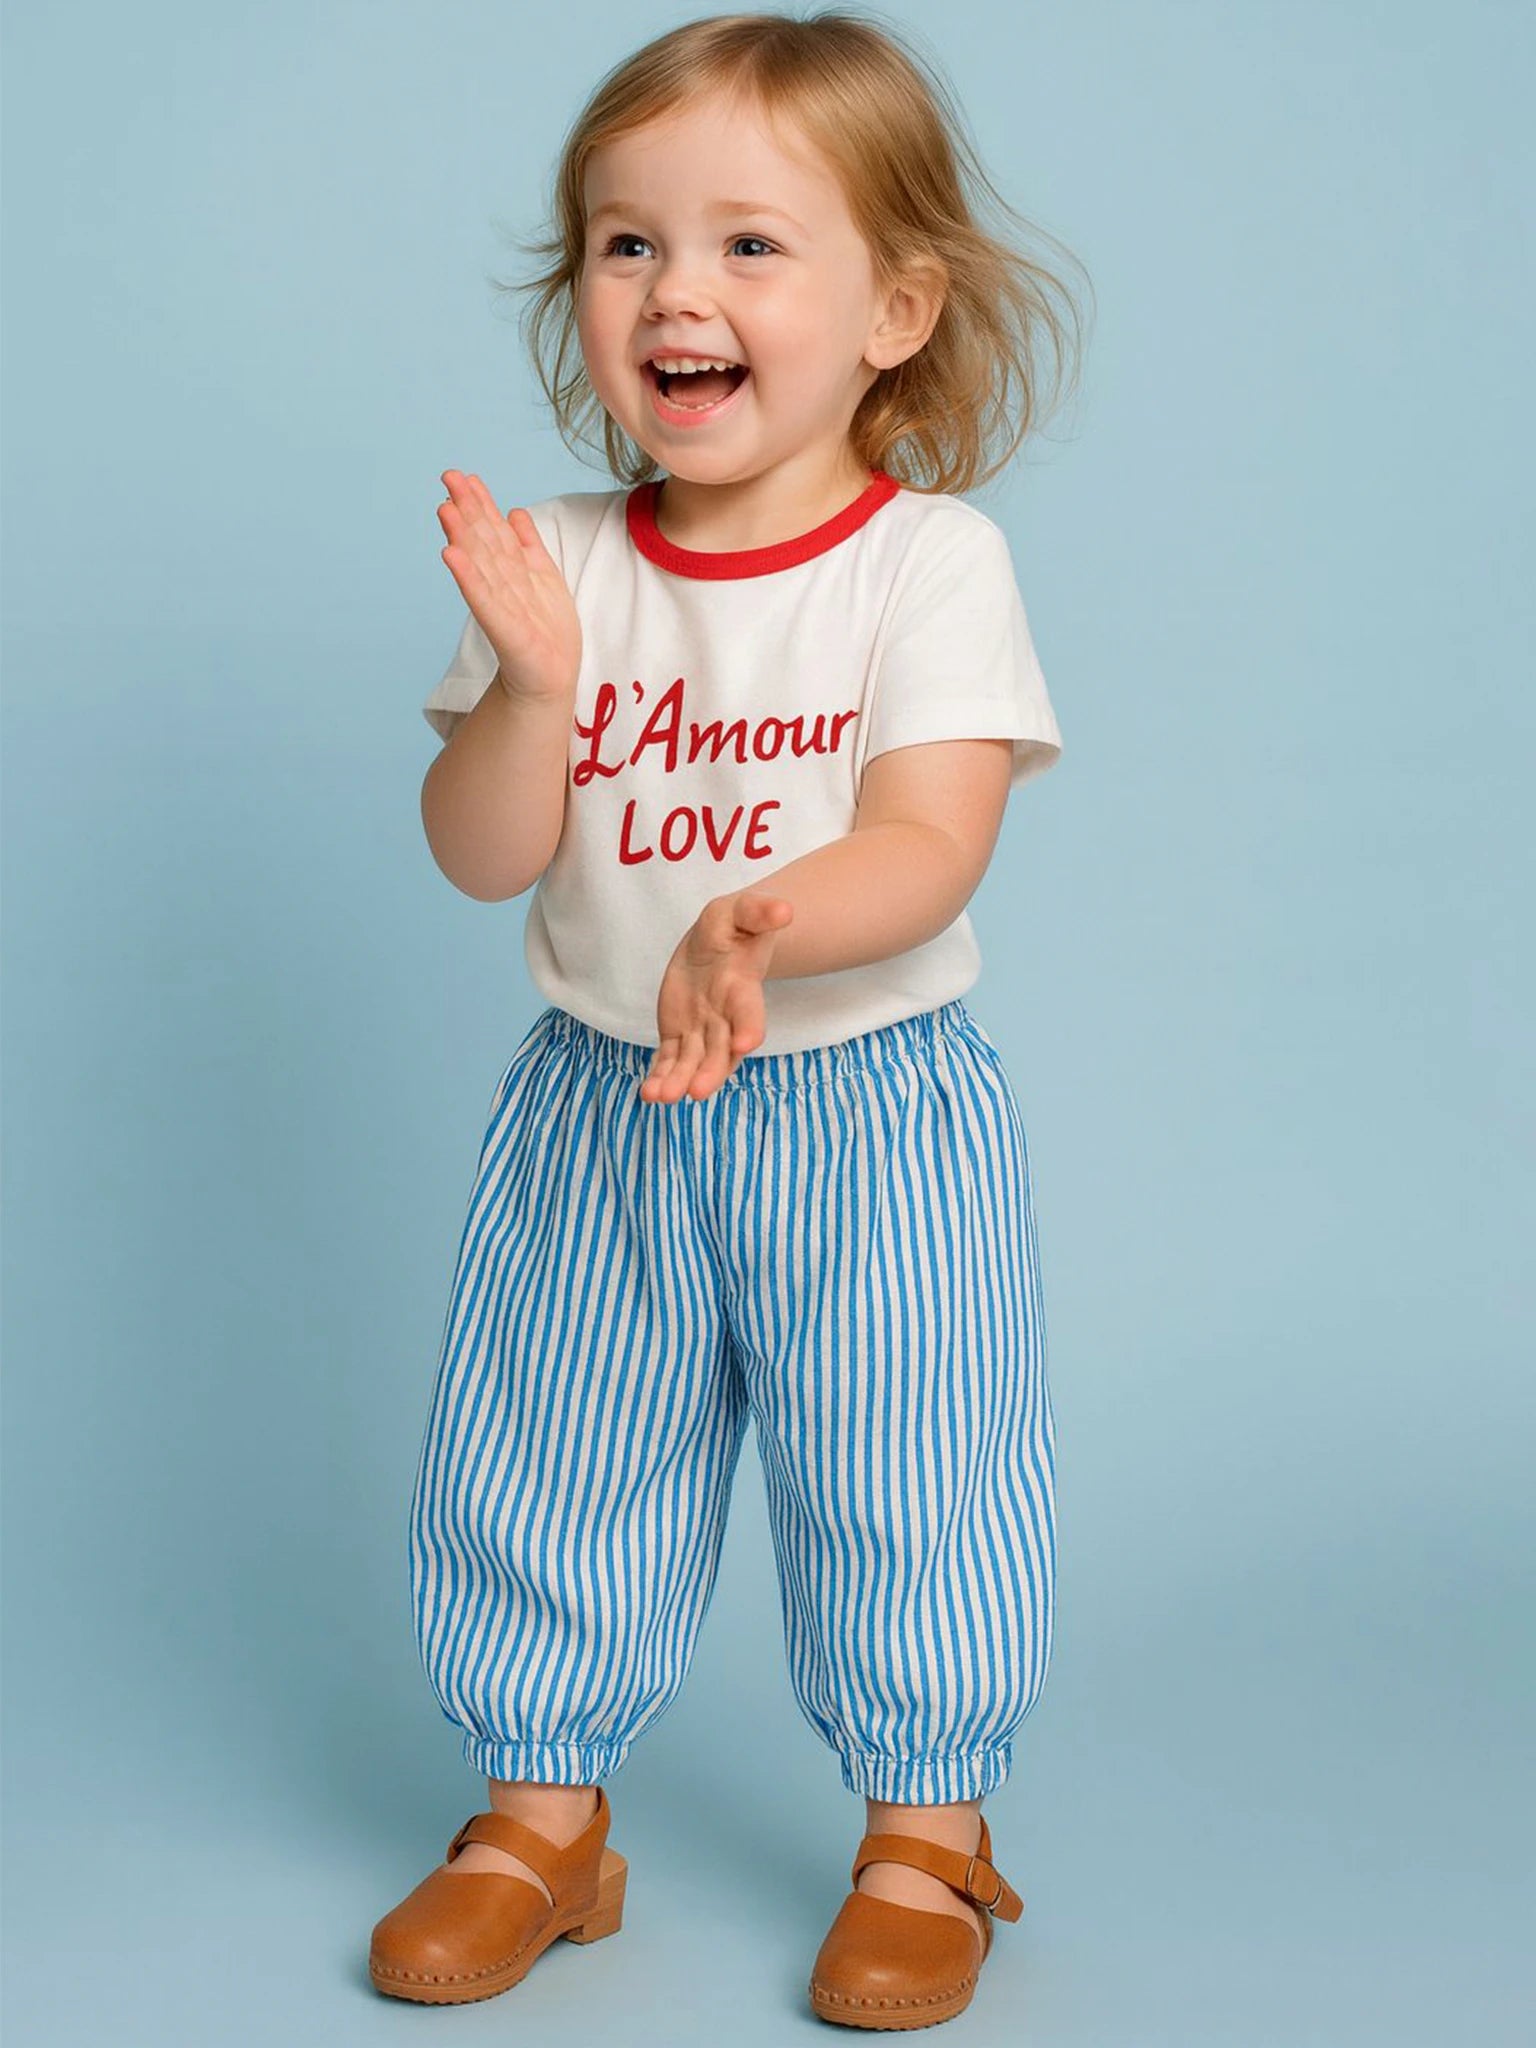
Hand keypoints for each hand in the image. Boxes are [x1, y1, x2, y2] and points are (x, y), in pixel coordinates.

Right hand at [436, 470, 581, 701]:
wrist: (551, 680)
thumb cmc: (546, 634)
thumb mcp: (546, 581)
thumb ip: (528, 547)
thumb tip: (514, 512)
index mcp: (515, 571)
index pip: (496, 531)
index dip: (482, 504)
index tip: (465, 476)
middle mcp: (504, 585)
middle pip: (485, 541)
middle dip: (468, 509)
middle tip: (448, 478)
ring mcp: (503, 607)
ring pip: (482, 563)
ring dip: (463, 535)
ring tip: (445, 508)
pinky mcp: (506, 631)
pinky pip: (485, 600)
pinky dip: (469, 577)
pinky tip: (451, 555)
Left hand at [640, 891, 794, 1103]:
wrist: (717, 942)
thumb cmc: (734, 925)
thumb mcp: (742, 910)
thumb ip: (760, 911)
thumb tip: (784, 909)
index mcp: (743, 988)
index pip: (750, 1012)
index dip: (749, 1027)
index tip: (746, 1045)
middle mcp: (725, 1017)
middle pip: (720, 1049)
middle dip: (710, 1070)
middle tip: (697, 1091)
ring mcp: (702, 1029)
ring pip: (693, 1061)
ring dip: (679, 1080)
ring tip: (662, 1098)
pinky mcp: (679, 1034)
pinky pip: (669, 1058)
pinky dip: (660, 1075)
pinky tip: (649, 1093)